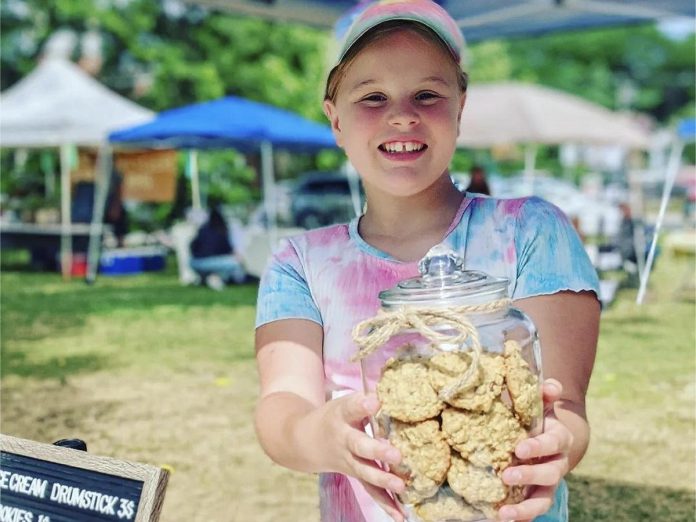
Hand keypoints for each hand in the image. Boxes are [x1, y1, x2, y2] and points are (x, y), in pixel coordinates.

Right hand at [320, 392, 405, 520]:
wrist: (304, 441)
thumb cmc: (334, 417)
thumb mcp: (345, 403)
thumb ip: (367, 402)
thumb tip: (397, 396)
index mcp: (341, 415)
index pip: (352, 408)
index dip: (363, 405)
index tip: (376, 401)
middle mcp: (344, 439)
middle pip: (359, 446)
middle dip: (377, 451)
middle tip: (396, 455)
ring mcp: (348, 460)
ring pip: (365, 472)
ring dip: (383, 480)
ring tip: (401, 486)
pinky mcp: (356, 475)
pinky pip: (370, 492)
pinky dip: (386, 504)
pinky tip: (401, 515)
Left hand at [497, 379, 572, 521]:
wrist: (548, 439)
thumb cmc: (536, 418)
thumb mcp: (538, 404)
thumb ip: (542, 393)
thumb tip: (551, 386)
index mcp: (558, 438)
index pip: (553, 443)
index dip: (538, 446)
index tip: (519, 449)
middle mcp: (557, 463)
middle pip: (549, 473)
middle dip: (529, 475)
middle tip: (506, 475)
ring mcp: (548, 483)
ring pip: (543, 499)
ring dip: (526, 508)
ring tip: (505, 513)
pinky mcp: (538, 497)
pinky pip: (533, 511)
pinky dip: (521, 517)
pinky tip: (501, 518)